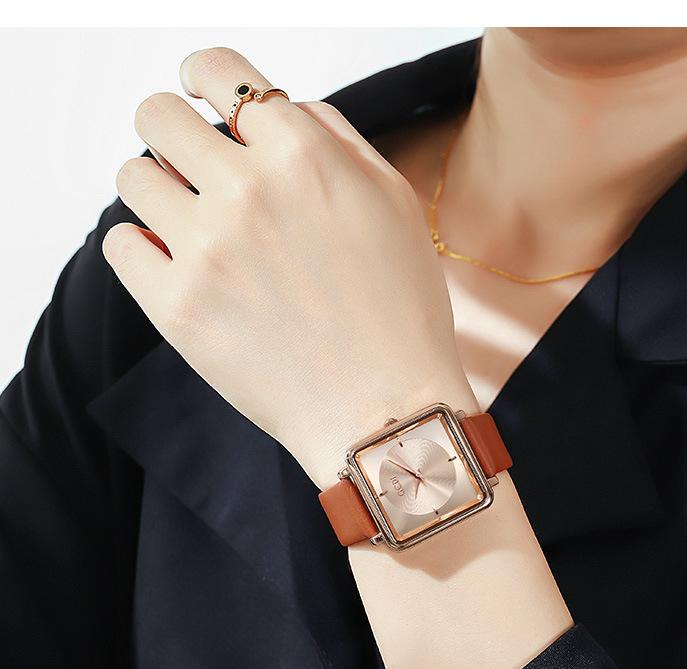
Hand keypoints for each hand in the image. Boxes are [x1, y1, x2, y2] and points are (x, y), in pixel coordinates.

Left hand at [103, 47, 476, 486]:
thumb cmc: (399, 318)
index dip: (203, 79)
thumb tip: (278, 111)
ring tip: (186, 225)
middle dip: (171, 134)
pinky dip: (140, 249)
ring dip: (155, 192)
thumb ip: (334, 139)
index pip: (219, 72)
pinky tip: (172, 267)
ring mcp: (206, 249)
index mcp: (302, 154)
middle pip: (159, 117)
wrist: (385, 412)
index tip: (199, 95)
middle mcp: (247, 190)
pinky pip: (120, 245)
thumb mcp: (392, 203)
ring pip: (133, 177)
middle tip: (188, 167)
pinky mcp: (176, 306)